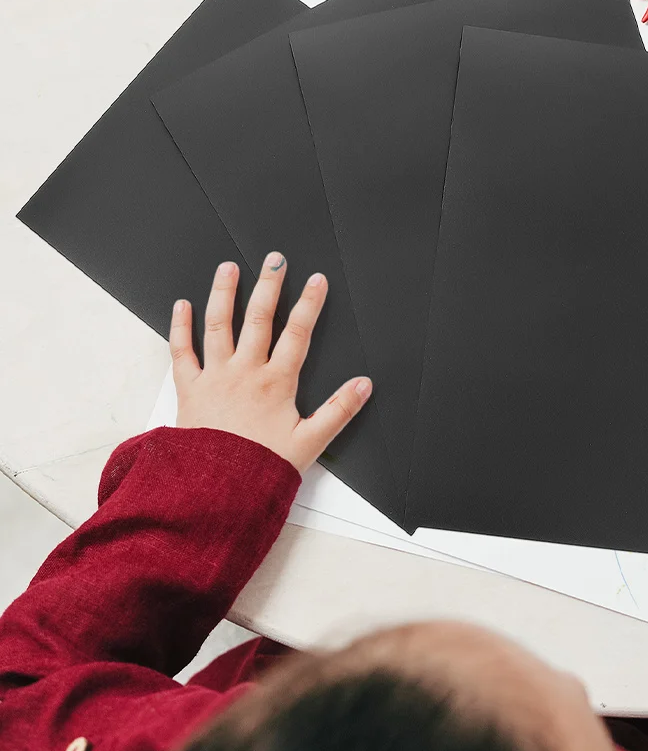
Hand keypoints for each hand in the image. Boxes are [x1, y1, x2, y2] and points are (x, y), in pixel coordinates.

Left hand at [169, 252, 371, 471]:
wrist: (213, 491)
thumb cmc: (260, 469)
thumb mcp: (310, 442)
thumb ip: (339, 410)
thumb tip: (364, 385)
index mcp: (276, 383)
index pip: (298, 333)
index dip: (310, 304)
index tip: (316, 280)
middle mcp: (245, 372)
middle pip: (259, 319)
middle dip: (269, 285)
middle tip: (275, 260)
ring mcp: (215, 377)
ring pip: (219, 325)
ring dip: (224, 293)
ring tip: (228, 268)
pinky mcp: (189, 390)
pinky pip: (181, 351)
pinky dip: (180, 326)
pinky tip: (182, 305)